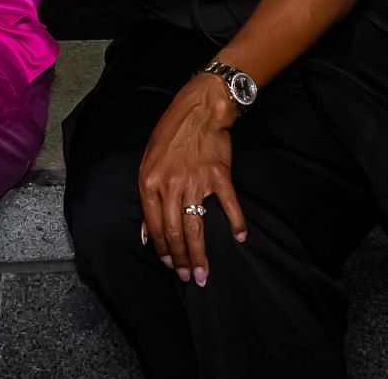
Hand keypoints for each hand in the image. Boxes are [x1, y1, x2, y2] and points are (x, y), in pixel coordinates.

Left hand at [138, 74, 247, 286]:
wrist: (197, 111)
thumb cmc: (170, 136)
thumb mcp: (148, 163)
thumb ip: (148, 197)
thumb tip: (147, 233)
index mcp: (150, 182)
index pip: (155, 225)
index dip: (163, 249)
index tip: (169, 264)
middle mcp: (171, 185)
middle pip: (175, 231)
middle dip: (181, 259)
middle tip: (188, 277)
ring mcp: (196, 182)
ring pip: (196, 226)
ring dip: (200, 253)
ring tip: (203, 272)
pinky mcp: (219, 177)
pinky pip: (229, 206)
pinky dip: (236, 224)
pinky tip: (240, 238)